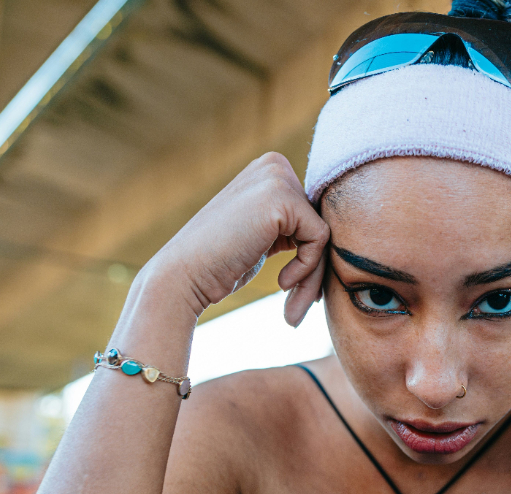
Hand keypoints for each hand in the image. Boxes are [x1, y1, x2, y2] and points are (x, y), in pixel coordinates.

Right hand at [144, 152, 329, 326]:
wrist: (182, 275)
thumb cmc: (219, 265)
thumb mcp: (260, 235)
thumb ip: (289, 226)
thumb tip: (328, 234)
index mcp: (269, 170)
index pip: (312, 216)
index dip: (309, 256)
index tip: (295, 289)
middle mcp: (274, 165)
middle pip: (320, 222)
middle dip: (312, 269)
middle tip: (296, 308)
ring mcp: (277, 177)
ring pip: (323, 233)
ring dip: (312, 278)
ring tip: (292, 309)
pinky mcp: (282, 198)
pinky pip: (320, 238)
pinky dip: (307, 268)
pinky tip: (280, 282)